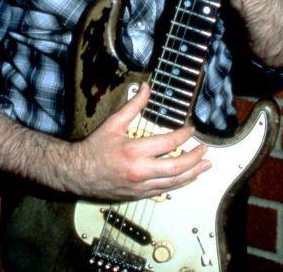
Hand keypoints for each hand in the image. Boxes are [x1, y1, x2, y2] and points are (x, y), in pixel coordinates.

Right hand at [64, 82, 209, 200]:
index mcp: (134, 150)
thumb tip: (146, 89)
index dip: (184, 135)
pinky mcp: (139, 194)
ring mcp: (141, 185)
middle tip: (204, 150)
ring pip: (175, 182)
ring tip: (205, 166)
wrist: (77, 173)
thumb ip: (133, 106)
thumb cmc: (93, 149)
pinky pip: (165, 190)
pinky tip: (187, 177)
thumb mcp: (113, 124)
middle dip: (195, 157)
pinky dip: (179, 183)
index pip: (169, 142)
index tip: (191, 130)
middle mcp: (139, 170)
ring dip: (193, 173)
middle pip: (177, 166)